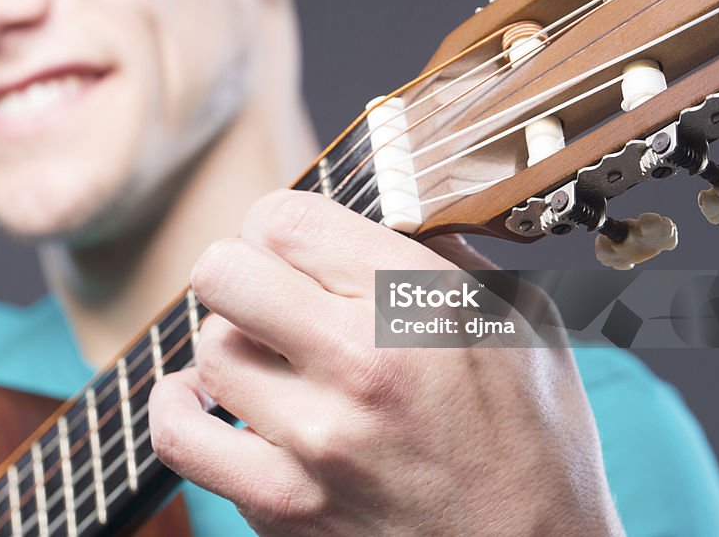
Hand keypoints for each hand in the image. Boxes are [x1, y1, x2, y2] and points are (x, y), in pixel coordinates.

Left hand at [149, 189, 623, 535]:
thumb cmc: (538, 442)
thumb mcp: (521, 321)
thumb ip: (442, 256)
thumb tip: (382, 214)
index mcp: (418, 305)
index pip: (285, 221)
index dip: (275, 222)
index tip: (286, 242)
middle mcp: (360, 365)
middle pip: (224, 274)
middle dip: (240, 270)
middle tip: (267, 290)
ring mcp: (315, 441)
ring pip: (209, 350)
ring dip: (232, 342)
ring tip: (265, 355)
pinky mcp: (284, 504)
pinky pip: (182, 438)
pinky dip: (180, 408)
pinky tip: (201, 397)